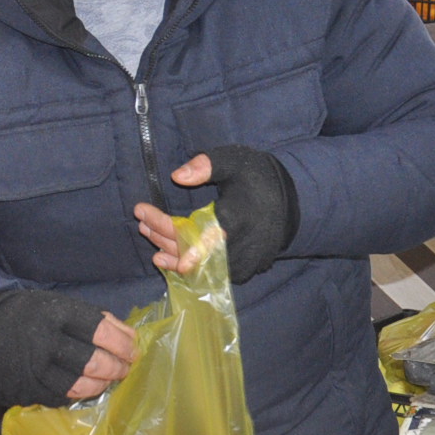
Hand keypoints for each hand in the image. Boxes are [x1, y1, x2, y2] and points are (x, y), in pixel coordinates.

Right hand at [0, 288, 136, 406]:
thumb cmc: (30, 316)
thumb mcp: (58, 305)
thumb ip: (92, 319)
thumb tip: (128, 337)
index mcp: (55, 314)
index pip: (100, 330)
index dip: (123, 343)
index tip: (133, 349)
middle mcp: (45, 342)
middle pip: (94, 362)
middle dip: (118, 368)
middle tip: (125, 368)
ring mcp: (36, 370)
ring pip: (82, 386)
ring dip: (103, 384)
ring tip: (110, 379)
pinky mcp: (29, 391)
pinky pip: (65, 397)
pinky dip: (82, 393)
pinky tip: (89, 387)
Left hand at [133, 147, 298, 283]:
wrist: (292, 202)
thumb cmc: (259, 178)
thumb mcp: (235, 162)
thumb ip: (206, 166)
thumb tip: (177, 176)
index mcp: (238, 219)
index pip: (203, 235)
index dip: (172, 233)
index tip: (145, 222)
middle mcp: (241, 247)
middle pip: (193, 251)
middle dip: (164, 237)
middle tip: (142, 223)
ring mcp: (244, 262)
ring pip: (199, 266)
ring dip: (173, 253)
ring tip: (150, 240)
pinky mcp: (244, 270)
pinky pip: (210, 273)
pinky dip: (189, 264)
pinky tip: (168, 256)